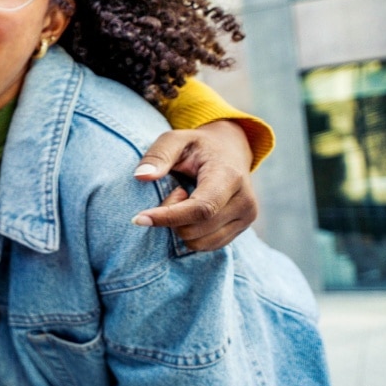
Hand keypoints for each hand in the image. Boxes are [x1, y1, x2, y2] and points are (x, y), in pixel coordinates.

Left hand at [131, 120, 258, 250]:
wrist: (230, 150)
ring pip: (199, 242)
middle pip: (196, 229)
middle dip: (171, 218)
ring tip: (186, 199)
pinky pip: (206, 246)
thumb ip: (158, 155)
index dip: (168, 217)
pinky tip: (193, 212)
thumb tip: (141, 177)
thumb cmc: (198, 146)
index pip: (200, 209)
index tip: (138, 218)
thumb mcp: (175, 139)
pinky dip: (191, 234)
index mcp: (230, 176)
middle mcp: (244, 200)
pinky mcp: (242, 228)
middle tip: (174, 191)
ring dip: (180, 226)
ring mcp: (246, 217)